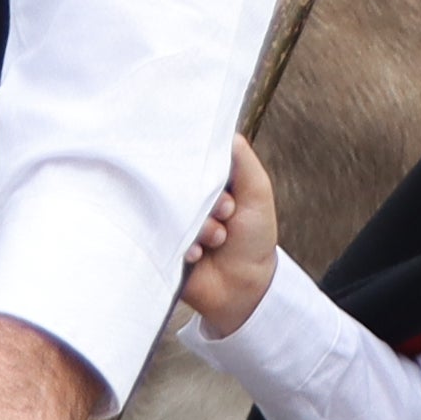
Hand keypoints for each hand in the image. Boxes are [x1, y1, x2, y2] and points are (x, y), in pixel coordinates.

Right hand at [180, 135, 283, 334]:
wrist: (244, 288)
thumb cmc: (254, 238)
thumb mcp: (257, 192)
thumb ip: (242, 160)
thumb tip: (225, 131)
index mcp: (206, 182)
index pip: (193, 161)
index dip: (209, 172)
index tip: (228, 192)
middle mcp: (188, 199)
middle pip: (181, 184)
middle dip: (208, 201)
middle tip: (226, 213)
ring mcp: (174, 222)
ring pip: (174, 210)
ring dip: (200, 226)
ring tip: (218, 239)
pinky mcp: (163, 245)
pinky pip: (164, 235)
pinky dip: (186, 244)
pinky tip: (199, 254)